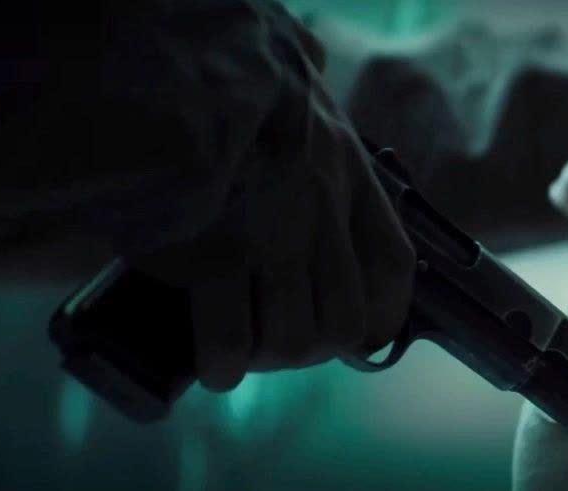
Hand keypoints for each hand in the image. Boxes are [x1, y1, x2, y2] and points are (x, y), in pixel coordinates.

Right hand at [133, 3, 414, 391]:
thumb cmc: (224, 68)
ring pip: (294, 339)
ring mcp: (273, 239)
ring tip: (242, 349)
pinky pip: (233, 342)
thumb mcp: (290, 76)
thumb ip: (308, 95)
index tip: (357, 333)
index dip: (382, 317)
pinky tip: (213, 364)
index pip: (393, 266)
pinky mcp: (215, 257)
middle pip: (343, 320)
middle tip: (276, 340)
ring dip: (268, 357)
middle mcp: (322, 213)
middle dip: (313, 346)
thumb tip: (309, 49)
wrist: (174, 67)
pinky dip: (223, 365)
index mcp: (346, 172)